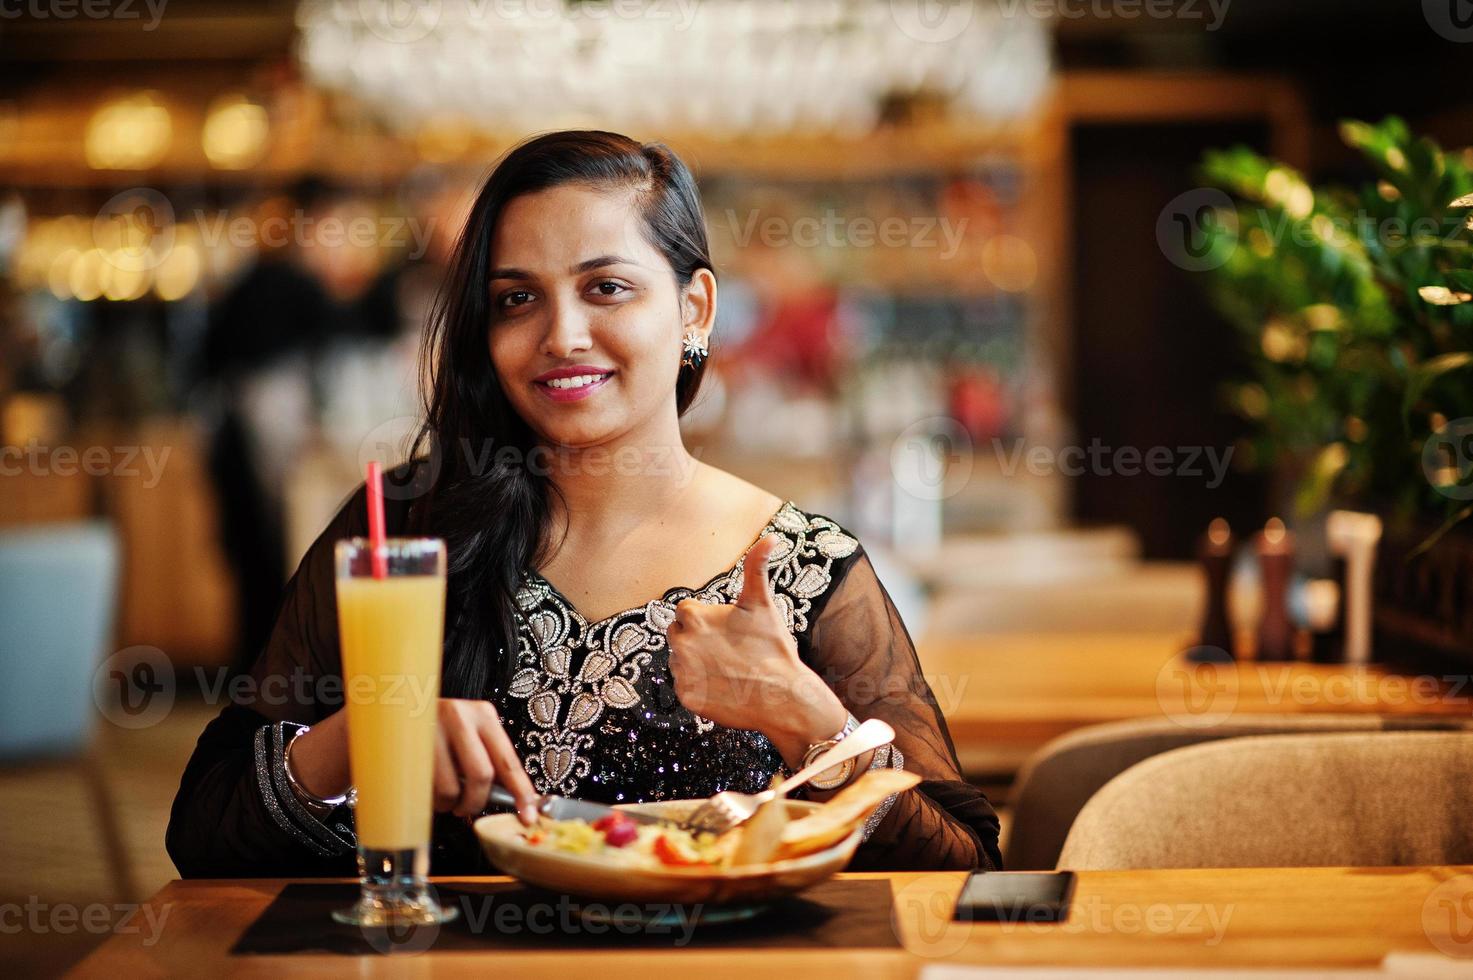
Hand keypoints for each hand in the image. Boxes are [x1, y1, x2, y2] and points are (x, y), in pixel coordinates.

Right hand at [288, 699, 540, 826]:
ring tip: (440, 794)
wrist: (377, 718)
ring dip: (448, 803)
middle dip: (475, 802)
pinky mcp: (405, 742)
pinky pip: (425, 789)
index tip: (530, 816)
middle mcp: (459, 712)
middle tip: (464, 808)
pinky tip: (425, 790)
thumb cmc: (429, 739)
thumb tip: (515, 800)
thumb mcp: (463, 740)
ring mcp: (430, 725)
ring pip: (452, 787)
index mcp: (482, 713)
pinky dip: (429, 801)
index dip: (521, 793)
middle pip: (482, 776)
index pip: (508, 759)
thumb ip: (486, 763)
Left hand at [666, 533, 845, 764]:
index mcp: (693, 615)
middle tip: (728, 652)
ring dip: (697, 664)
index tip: (727, 632)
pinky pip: (685, 687)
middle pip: (679, 636)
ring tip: (728, 670)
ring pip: (680, 662)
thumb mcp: (762, 603)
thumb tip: (771, 537)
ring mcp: (681, 671)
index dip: (706, 622)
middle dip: (697, 641)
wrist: (782, 696)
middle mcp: (680, 642)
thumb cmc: (772, 647)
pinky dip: (700, 688)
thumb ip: (756, 567)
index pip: (684, 613)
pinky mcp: (685, 697)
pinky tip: (723, 688)